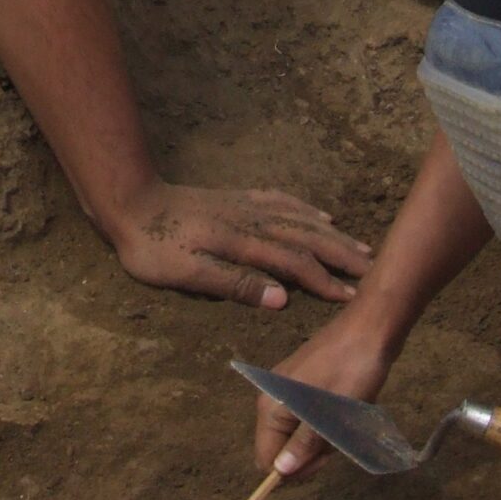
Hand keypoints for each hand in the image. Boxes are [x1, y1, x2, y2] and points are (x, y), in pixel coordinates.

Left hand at [105, 180, 372, 308]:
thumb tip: (281, 299)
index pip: (294, 264)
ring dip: (329, 234)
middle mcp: (251, 221)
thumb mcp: (187, 275)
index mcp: (242, 244)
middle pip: (306, 238)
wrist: (129, 203)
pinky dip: (304, 210)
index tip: (351, 297)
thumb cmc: (152, 248)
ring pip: (298, 219)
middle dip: (340, 255)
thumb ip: (234, 285)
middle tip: (371, 269)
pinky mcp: (235, 200)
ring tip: (357, 245)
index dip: (324, 282)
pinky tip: (316, 216)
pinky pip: (280, 202)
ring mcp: (245, 207)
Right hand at [254, 317, 400, 479]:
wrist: (369, 327)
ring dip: (322, 435)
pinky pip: (307, 416)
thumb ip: (303, 445)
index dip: (293, 469)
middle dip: (310, 451)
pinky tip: (344, 408)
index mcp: (270, 407)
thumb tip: (279, 472)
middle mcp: (272, 398)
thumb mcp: (331, 415)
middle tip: (340, 435)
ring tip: (346, 418)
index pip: (267, 458)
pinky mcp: (303, 383)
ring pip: (298, 432)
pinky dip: (325, 420)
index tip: (324, 460)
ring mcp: (287, 389)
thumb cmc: (350, 371)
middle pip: (283, 446)